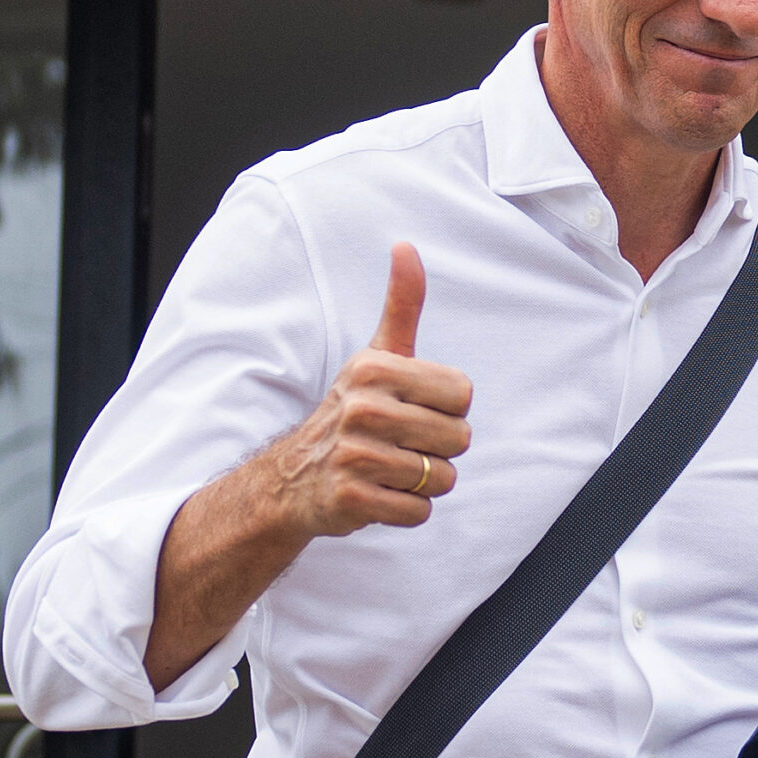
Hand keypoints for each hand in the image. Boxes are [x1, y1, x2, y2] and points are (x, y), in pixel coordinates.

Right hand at [267, 244, 471, 538]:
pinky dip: (407, 511)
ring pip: (442, 479)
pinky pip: (418, 512)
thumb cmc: (353, 410)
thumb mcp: (376, 355)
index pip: (463, 395)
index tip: (413, 409)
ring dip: (424, 483)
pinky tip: (380, 494)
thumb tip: (406, 245)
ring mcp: (354, 455)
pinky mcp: (351, 499)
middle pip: (459, 439)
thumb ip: (401, 305)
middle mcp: (362, 407)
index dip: (448, 409)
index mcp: (374, 368)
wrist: (294, 477)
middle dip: (439, 450)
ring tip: (389, 470)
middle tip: (400, 445)